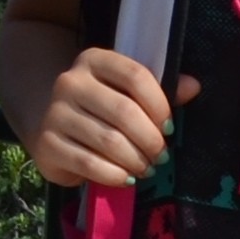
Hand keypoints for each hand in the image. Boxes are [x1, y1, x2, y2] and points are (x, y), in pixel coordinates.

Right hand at [27, 45, 192, 191]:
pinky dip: (115, 175)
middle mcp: (70, 82)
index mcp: (93, 60)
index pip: (135, 76)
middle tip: (161, 156)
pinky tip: (125, 177)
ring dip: (136, 161)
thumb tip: (193, 87)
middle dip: (151, 140)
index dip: (160, 105)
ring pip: (109, 141)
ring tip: (145, 168)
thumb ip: (160, 91)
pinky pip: (90, 163)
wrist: (52, 128)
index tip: (169, 127)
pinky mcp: (46, 144)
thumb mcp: (127, 93)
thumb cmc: (102, 110)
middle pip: (124, 112)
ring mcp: (55, 113)